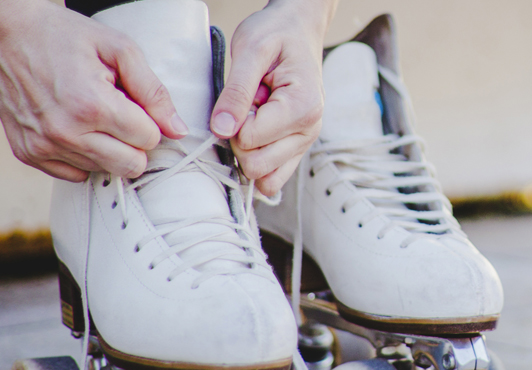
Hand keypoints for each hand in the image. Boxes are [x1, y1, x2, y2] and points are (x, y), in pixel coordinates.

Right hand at [0, 0, 187, 181]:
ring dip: (106, 148)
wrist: (5, 33)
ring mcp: (44, 146)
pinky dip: (81, 155)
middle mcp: (66, 133)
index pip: (149, 140)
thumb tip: (177, 129)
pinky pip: (74, 174)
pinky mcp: (28, 153)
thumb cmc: (63, 37)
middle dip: (134, 142)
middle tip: (120, 115)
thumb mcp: (119, 49)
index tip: (134, 104)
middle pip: (130, 166)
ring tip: (90, 114)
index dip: (148, 122)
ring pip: (103, 171)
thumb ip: (154, 91)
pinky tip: (74, 127)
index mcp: (93, 106)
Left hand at [210, 0, 332, 194]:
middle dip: (240, 140)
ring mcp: (305, 142)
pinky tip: (256, 131)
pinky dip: (256, 159)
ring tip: (255, 116)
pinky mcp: (297, 148)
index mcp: (303, 107)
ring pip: (264, 178)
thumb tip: (222, 130)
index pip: (250, 140)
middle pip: (257, 165)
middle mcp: (310, 130)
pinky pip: (273, 178)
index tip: (243, 95)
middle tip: (247, 106)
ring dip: (249, 150)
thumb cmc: (276, 34)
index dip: (233, 121)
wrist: (298, 29)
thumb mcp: (250, 50)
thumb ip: (236, 91)